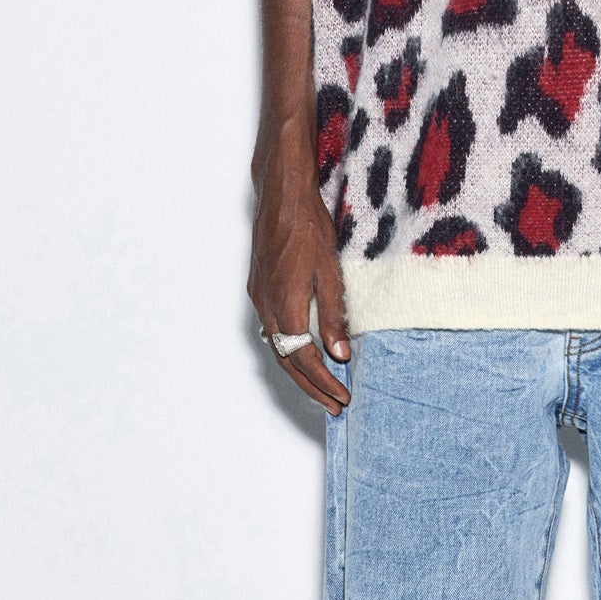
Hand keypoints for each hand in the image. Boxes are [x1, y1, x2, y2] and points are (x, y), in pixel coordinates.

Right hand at [249, 131, 350, 414]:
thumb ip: (333, 314)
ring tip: (323, 389)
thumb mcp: (330, 270)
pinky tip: (304, 355)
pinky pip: (272, 331)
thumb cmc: (309, 225)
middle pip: (286, 361)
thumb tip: (340, 353)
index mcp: (285, 303)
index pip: (303, 358)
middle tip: (335, 405)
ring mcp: (258, 297)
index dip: (323, 381)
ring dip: (300, 372)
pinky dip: (289, 351)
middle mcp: (266, 305)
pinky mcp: (258, 288)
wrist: (281, 194)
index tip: (342, 397)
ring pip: (277, 348)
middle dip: (312, 387)